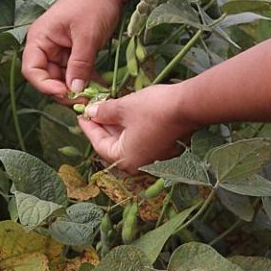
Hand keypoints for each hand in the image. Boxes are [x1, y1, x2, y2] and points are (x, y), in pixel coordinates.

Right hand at [22, 0, 122, 97]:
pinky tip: (100, 87)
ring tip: (95, 95)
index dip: (45, 86)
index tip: (66, 93)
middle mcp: (46, 44)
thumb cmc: (94, 3)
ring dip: (78, 87)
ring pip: (64, 76)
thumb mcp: (87, 36)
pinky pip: (76, 70)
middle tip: (84, 100)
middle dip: (65, 90)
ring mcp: (61, 47)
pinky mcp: (75, 49)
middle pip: (48, 77)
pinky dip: (86, 79)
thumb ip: (79, 64)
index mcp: (40, 38)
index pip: (32, 70)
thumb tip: (74, 90)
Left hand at [78, 84, 196, 172]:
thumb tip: (90, 112)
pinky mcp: (162, 148)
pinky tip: (124, 113)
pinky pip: (139, 140)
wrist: (189, 106)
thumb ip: (103, 112)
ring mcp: (152, 158)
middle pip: (113, 145)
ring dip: (116, 126)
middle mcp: (139, 164)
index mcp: (126, 160)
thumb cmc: (153, 109)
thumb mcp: (123, 108)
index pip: (99, 145)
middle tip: (93, 110)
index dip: (89, 128)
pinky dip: (129, 128)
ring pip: (127, 142)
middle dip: (102, 126)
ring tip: (107, 108)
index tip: (81, 114)